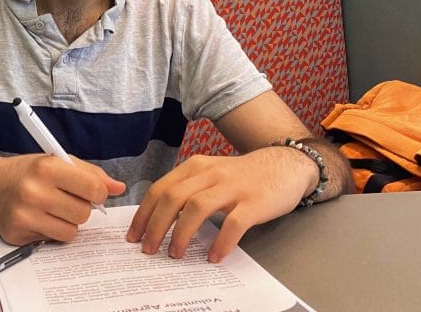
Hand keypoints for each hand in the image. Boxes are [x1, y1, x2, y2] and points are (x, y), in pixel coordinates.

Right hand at [0, 154, 125, 245]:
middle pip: (84, 213)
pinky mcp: (18, 234)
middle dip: (81, 208)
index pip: (93, 188)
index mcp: (47, 167)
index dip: (98, 193)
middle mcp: (34, 192)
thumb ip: (89, 174)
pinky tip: (40, 219)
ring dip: (68, 223)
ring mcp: (25, 216)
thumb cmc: (25, 172)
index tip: (92, 192)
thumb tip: (118, 188)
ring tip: (52, 209)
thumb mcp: (55, 162)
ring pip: (72, 232)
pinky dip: (53, 232)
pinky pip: (54, 241)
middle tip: (66, 200)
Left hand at [125, 147, 315, 262]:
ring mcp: (232, 186)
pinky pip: (233, 223)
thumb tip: (159, 219)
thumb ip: (189, 190)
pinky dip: (220, 241)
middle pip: (173, 198)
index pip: (160, 189)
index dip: (144, 213)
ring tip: (176, 254)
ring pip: (197, 207)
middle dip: (155, 225)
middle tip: (148, 249)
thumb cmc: (244, 176)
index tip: (134, 235)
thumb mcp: (211, 174)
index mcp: (195, 167)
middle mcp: (210, 173)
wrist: (286, 165)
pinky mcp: (254, 201)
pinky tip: (214, 256)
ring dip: (182, 233)